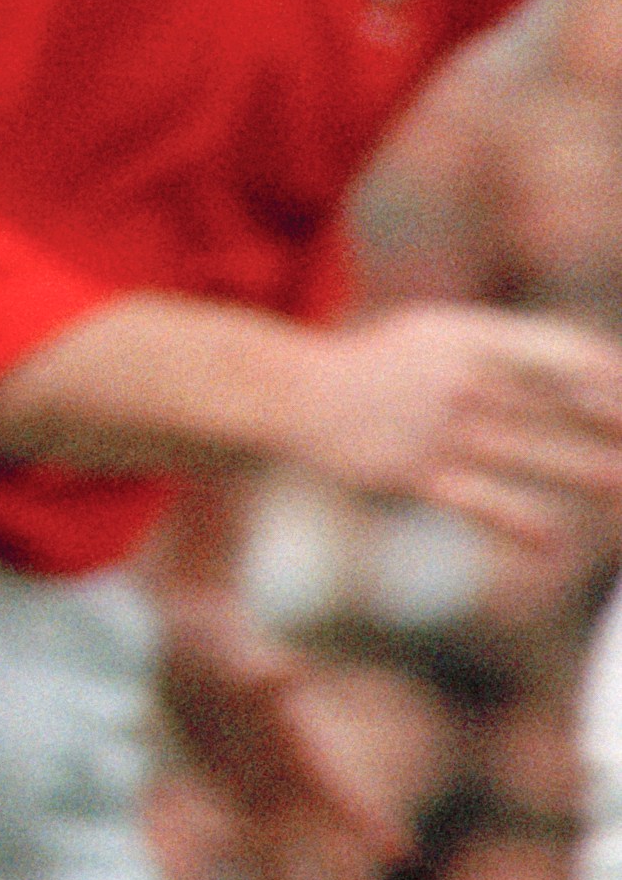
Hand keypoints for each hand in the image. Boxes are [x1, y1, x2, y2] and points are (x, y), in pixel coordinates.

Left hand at [158, 618, 407, 879]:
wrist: (188, 646)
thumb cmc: (223, 651)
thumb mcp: (241, 663)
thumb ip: (265, 678)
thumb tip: (287, 672)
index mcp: (301, 744)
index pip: (342, 789)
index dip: (368, 820)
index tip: (400, 852)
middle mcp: (288, 772)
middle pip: (324, 830)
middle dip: (346, 870)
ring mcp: (260, 784)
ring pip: (292, 845)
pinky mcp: (228, 792)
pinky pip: (249, 841)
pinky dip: (264, 873)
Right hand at [287, 304, 621, 554]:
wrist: (289, 394)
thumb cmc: (377, 365)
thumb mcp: (439, 334)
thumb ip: (508, 346)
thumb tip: (595, 365)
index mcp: (469, 337)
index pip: (564, 353)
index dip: (611, 377)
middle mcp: (460, 379)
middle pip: (560, 404)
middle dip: (613, 426)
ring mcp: (437, 428)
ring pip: (534, 454)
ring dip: (589, 474)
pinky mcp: (413, 474)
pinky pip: (480, 502)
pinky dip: (520, 524)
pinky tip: (552, 544)